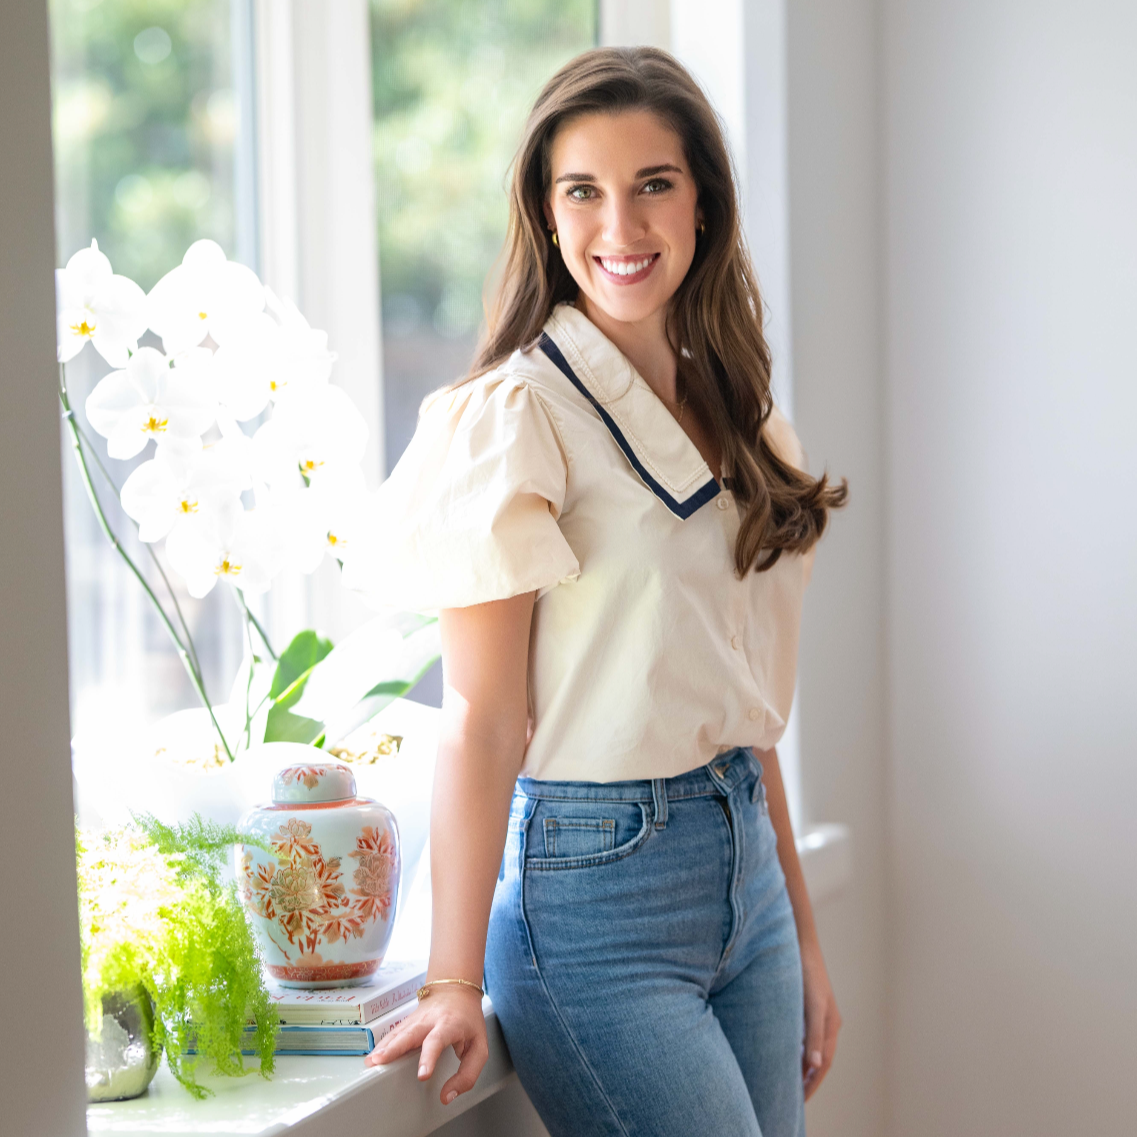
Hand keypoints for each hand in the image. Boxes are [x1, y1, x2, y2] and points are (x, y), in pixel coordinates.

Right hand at [365, 986, 487, 1105]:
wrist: (456, 990)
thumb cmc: (468, 1020)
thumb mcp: (479, 1047)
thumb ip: (468, 1074)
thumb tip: (448, 1096)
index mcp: (449, 1025)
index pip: (437, 1041)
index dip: (429, 1058)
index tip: (422, 1075)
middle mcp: (430, 1021)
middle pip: (410, 1033)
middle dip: (395, 1048)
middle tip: (381, 1061)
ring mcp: (416, 1019)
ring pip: (397, 1033)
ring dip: (383, 1047)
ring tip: (371, 1062)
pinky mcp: (407, 1023)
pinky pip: (393, 1034)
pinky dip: (381, 1046)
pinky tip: (372, 1057)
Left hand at [800, 938, 840, 1100]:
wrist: (800, 941)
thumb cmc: (807, 972)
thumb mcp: (812, 1005)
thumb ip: (814, 1035)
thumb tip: (816, 1066)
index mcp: (831, 1025)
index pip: (823, 1064)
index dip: (812, 1083)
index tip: (799, 1101)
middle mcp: (827, 1021)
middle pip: (820, 1058)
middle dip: (809, 1078)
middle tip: (794, 1099)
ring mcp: (818, 1012)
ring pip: (812, 1047)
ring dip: (804, 1065)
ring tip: (789, 1080)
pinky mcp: (807, 1003)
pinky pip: (804, 1033)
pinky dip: (798, 1048)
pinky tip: (786, 1050)